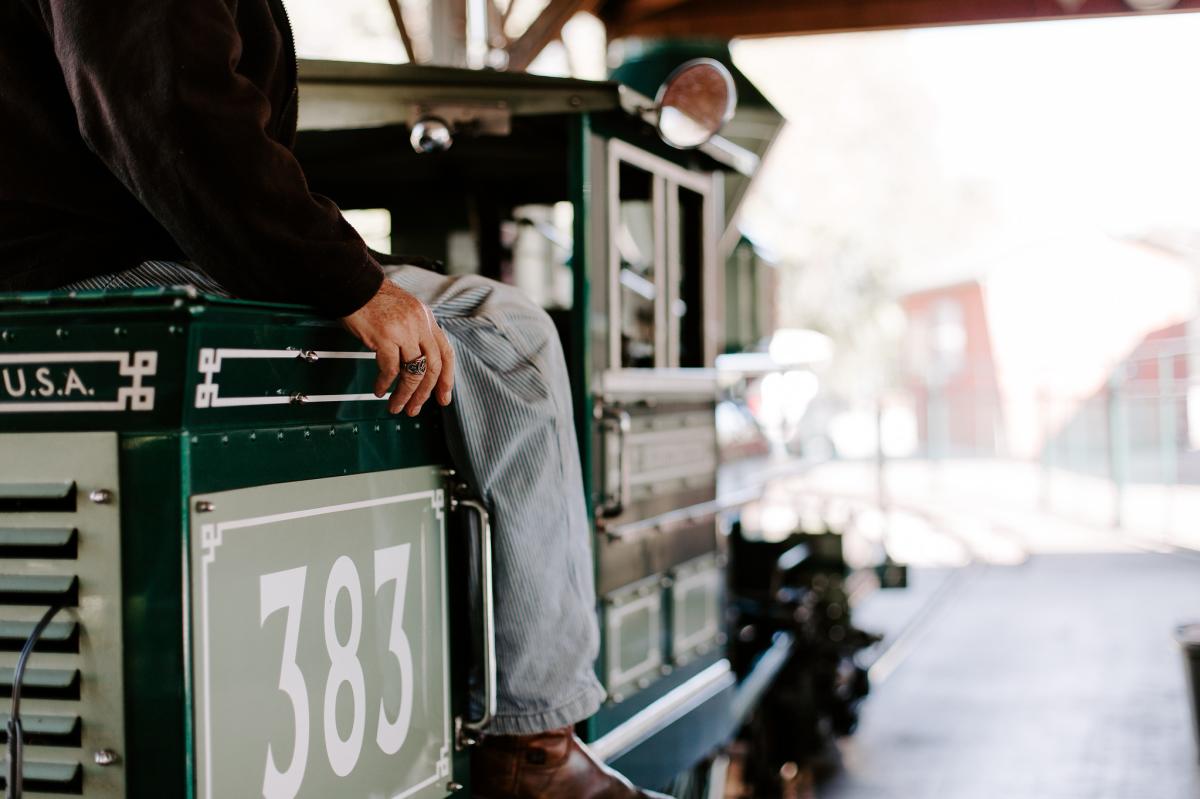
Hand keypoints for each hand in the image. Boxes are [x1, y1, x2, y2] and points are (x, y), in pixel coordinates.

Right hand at [342, 280, 454, 414]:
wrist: (354, 284)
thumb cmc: (373, 298)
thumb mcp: (405, 311)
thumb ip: (415, 332)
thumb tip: (418, 361)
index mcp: (427, 319)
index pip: (446, 353)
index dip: (447, 378)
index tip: (443, 397)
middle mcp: (420, 325)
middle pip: (433, 367)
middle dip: (425, 393)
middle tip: (415, 408)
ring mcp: (404, 331)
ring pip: (414, 372)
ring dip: (405, 394)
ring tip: (396, 405)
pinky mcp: (385, 337)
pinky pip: (391, 370)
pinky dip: (385, 384)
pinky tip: (380, 390)